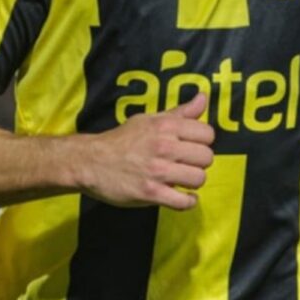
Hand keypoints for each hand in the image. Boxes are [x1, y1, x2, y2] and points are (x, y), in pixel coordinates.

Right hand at [78, 93, 214, 209]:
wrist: (91, 162)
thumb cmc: (123, 139)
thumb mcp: (149, 119)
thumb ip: (180, 112)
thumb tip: (203, 98)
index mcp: (166, 126)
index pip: (207, 134)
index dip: (202, 141)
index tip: (191, 146)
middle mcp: (164, 146)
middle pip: (207, 157)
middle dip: (199, 162)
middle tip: (186, 164)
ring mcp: (158, 171)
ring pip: (199, 179)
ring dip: (193, 182)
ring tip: (181, 180)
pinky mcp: (151, 193)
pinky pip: (184, 202)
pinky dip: (187, 202)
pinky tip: (182, 197)